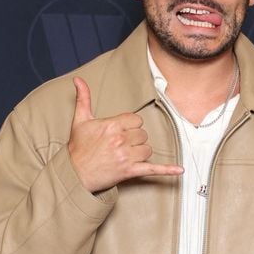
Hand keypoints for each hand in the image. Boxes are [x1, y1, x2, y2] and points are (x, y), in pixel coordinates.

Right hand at [68, 77, 183, 192]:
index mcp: (112, 125)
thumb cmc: (78, 148)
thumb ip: (83, 98)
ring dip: (140, 152)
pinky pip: (153, 169)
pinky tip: (179, 170)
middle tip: (120, 145)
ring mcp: (126, 157)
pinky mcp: (129, 171)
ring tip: (126, 155)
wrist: (75, 174)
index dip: (130, 126)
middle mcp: (121, 140)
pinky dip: (167, 170)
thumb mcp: (80, 121)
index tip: (121, 131)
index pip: (136, 120)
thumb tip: (78, 80)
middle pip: (143, 135)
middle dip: (134, 139)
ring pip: (147, 149)